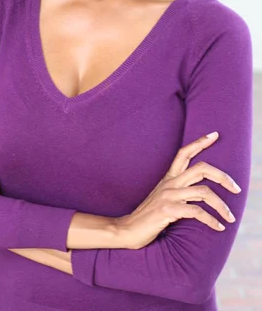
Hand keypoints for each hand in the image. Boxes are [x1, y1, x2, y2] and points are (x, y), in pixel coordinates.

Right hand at [116, 131, 241, 249]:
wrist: (128, 229)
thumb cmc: (149, 216)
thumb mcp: (165, 199)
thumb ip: (181, 192)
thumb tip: (203, 193)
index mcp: (169, 178)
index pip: (184, 153)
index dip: (200, 142)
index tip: (215, 134)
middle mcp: (170, 183)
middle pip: (201, 168)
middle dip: (223, 176)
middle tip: (237, 188)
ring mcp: (168, 196)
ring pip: (203, 192)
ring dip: (221, 205)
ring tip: (230, 218)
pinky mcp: (168, 210)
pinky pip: (196, 211)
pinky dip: (211, 220)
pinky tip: (218, 227)